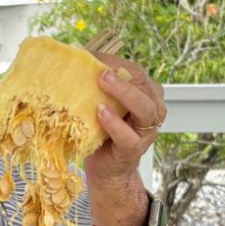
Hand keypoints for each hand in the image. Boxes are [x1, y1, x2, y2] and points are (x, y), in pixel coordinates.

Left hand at [84, 52, 166, 182]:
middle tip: (101, 70)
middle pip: (144, 87)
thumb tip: (72, 57)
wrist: (107, 169)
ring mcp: (146, 131)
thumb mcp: (102, 102)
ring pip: (144, 109)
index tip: (91, 57)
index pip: (136, 72)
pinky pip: (129, 136)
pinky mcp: (134, 149)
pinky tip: (102, 114)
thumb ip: (97, 84)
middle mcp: (152, 110)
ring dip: (124, 94)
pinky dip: (115, 124)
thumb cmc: (103, 130)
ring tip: (103, 83)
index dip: (115, 63)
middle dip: (123, 77)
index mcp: (147, 94)